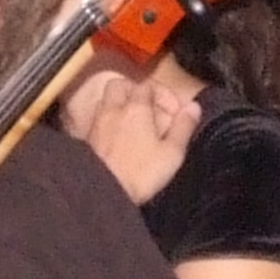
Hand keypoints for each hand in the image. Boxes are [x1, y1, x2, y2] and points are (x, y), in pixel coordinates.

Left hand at [63, 65, 198, 201]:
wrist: (102, 192)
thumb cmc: (140, 174)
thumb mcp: (173, 153)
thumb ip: (183, 127)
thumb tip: (193, 107)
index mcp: (136, 109)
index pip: (148, 86)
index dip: (163, 94)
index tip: (174, 111)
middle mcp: (113, 110)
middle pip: (121, 86)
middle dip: (136, 91)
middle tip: (150, 108)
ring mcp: (96, 124)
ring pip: (106, 101)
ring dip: (121, 106)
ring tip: (135, 123)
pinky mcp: (86, 140)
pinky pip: (98, 120)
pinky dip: (110, 122)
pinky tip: (119, 139)